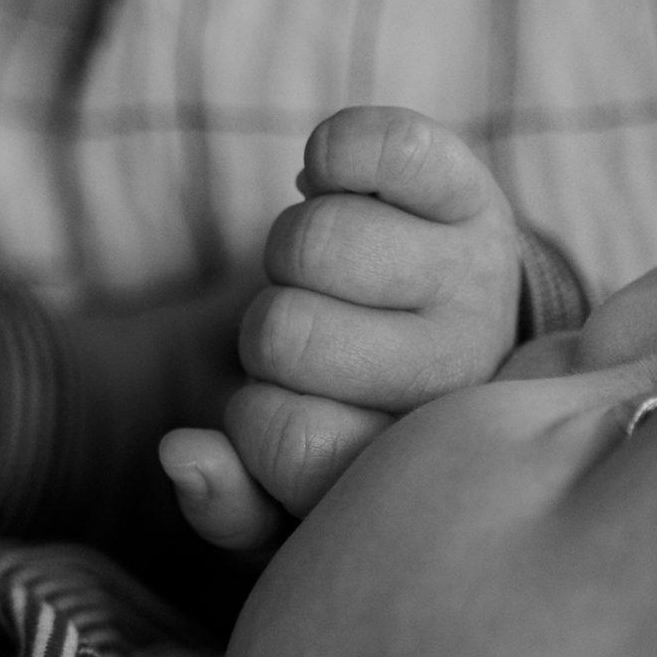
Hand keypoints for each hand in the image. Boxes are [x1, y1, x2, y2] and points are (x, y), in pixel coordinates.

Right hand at [161, 107, 518, 552]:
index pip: (289, 441)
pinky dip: (336, 152)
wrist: (443, 330)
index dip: (256, 421)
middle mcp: (463, 371)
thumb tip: (180, 454)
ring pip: (317, 239)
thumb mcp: (291, 495)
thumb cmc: (346, 420)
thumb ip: (230, 508)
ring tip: (326, 276)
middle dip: (268, 333)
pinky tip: (334, 184)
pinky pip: (390, 148)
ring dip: (290, 249)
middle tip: (307, 337)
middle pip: (286, 333)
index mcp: (420, 458)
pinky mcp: (474, 192)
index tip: (288, 410)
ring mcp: (475, 277)